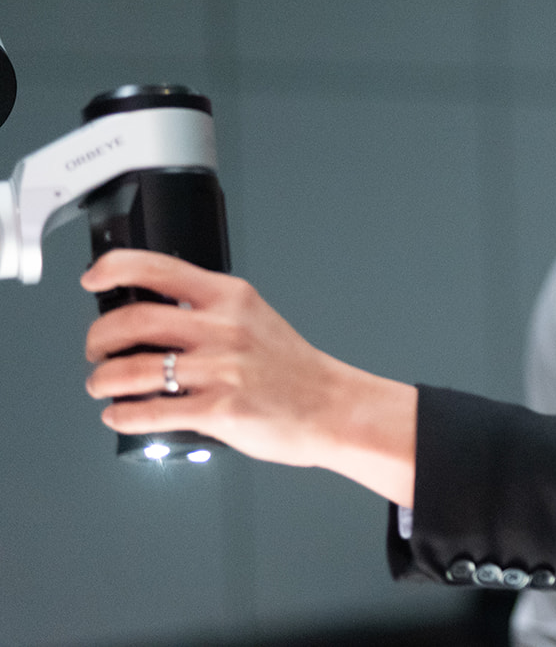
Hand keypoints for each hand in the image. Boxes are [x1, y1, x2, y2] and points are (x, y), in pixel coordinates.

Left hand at [83, 250, 416, 505]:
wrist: (333, 407)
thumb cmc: (293, 369)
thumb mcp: (255, 319)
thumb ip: (209, 312)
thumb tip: (148, 317)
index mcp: (232, 297)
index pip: (160, 269)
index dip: (114, 270)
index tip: (93, 278)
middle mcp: (225, 328)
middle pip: (134, 320)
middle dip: (98, 338)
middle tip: (97, 349)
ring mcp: (222, 370)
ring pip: (132, 371)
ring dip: (102, 381)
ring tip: (102, 386)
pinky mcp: (220, 411)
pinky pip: (151, 413)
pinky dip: (123, 416)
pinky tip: (120, 416)